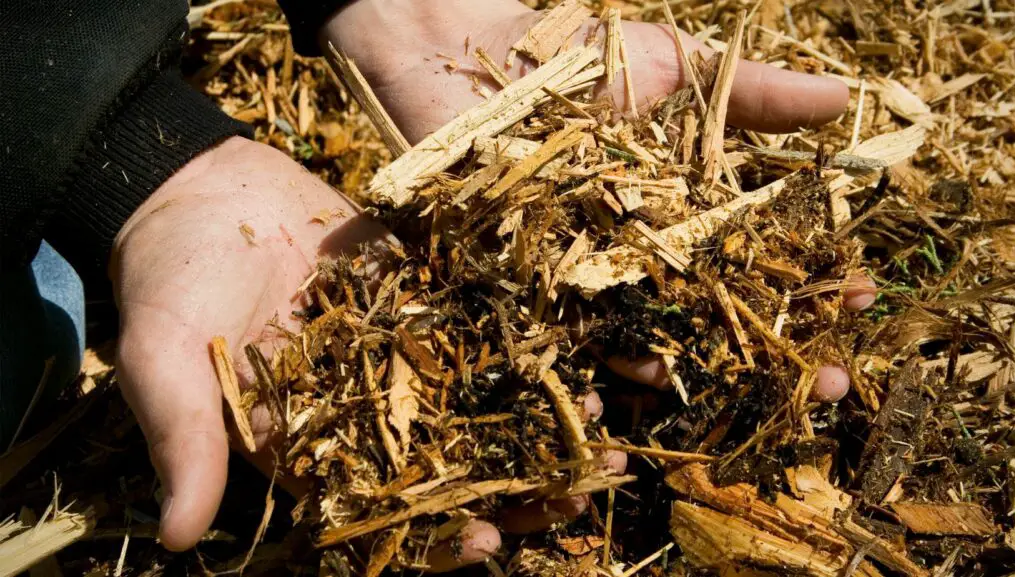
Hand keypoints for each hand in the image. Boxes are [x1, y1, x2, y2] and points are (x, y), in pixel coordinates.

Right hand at [111, 137, 624, 568]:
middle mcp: (366, 406)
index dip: (432, 531)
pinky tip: (583, 352)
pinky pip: (483, 323)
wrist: (200, 190)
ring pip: (480, 398)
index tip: (485, 542)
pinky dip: (531, 339)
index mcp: (311, 443)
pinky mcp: (423, 295)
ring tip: (599, 435)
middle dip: (513, 483)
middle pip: (450, 460)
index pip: (380, 505)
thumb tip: (174, 537)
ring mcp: (401, 351)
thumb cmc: (170, 279)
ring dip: (539, 419)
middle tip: (578, 496)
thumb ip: (183, 439)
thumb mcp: (165, 362)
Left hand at [314, 1, 870, 567]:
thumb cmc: (579, 58)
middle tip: (833, 381)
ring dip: (703, 367)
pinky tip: (650, 378)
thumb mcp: (677, 69)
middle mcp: (646, 254)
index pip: (764, 255)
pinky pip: (574, 330)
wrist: (469, 55)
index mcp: (687, 209)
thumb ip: (754, 95)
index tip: (864, 296)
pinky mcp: (531, 284)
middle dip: (778, 347)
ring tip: (752, 395)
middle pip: (720, 311)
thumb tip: (848, 97)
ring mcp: (591, 275)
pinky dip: (610, 356)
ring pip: (653, 334)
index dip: (816, 280)